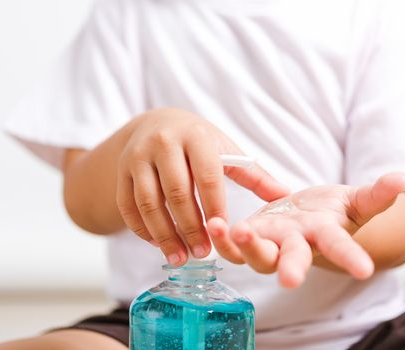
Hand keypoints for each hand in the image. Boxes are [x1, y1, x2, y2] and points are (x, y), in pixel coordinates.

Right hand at [115, 108, 288, 265]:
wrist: (156, 123)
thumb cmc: (198, 141)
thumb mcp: (225, 150)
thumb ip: (253, 175)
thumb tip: (284, 196)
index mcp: (195, 136)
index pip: (207, 176)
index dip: (215, 207)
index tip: (223, 233)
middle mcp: (163, 143)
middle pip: (176, 192)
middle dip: (190, 227)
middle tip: (203, 253)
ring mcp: (137, 157)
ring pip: (148, 202)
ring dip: (164, 234)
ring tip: (179, 258)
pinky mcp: (120, 171)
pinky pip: (127, 206)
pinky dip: (141, 229)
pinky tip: (157, 244)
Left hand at [207, 172, 404, 286]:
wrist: (306, 217)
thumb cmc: (331, 212)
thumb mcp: (355, 201)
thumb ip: (375, 194)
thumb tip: (403, 178)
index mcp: (324, 236)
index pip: (341, 247)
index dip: (351, 258)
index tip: (364, 272)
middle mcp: (297, 245)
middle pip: (294, 260)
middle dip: (291, 268)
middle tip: (289, 279)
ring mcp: (272, 243)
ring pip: (258, 255)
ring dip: (244, 247)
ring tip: (233, 230)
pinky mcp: (251, 237)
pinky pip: (234, 245)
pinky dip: (223, 238)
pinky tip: (212, 224)